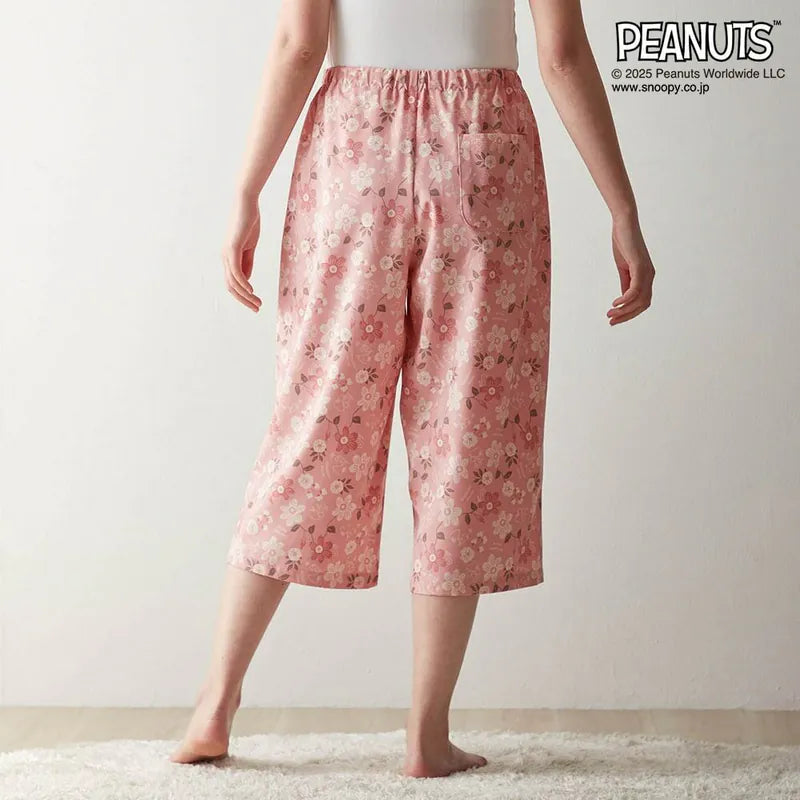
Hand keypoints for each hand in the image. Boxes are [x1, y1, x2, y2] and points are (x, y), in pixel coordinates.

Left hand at [222, 195, 262, 312]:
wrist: (246, 203)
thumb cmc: (249, 221)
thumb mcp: (250, 246)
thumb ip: (248, 262)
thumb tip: (246, 280)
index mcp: (229, 258)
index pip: (233, 283)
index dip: (243, 296)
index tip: (256, 304)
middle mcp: (225, 258)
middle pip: (231, 287)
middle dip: (244, 300)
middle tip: (257, 308)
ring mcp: (227, 254)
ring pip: (233, 282)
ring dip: (245, 295)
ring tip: (258, 303)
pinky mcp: (232, 248)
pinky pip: (236, 272)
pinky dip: (243, 283)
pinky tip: (251, 291)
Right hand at [607, 213, 654, 325]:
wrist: (624, 224)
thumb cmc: (623, 242)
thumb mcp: (623, 267)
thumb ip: (625, 282)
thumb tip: (624, 298)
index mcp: (646, 276)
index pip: (642, 302)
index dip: (630, 313)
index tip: (615, 319)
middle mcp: (650, 276)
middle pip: (642, 305)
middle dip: (627, 316)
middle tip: (611, 321)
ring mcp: (646, 272)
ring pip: (639, 300)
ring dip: (624, 310)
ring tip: (610, 315)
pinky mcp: (640, 266)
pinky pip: (635, 290)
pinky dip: (625, 299)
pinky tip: (615, 303)